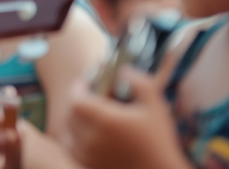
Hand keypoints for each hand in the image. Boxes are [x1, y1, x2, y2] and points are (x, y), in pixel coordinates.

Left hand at [66, 68, 190, 168]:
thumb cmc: (159, 141)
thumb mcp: (155, 106)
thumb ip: (139, 82)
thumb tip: (123, 70)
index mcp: (105, 121)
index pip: (76, 100)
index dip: (78, 88)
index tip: (87, 83)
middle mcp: (92, 138)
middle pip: (71, 114)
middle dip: (78, 102)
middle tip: (90, 97)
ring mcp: (88, 155)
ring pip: (69, 132)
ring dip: (75, 120)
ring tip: (90, 115)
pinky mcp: (89, 166)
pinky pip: (72, 148)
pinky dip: (75, 139)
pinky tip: (89, 134)